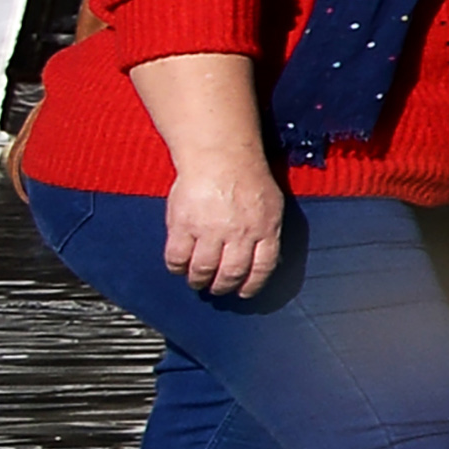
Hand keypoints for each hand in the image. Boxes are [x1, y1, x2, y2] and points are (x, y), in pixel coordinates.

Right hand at [164, 155, 289, 300]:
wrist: (220, 155)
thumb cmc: (248, 177)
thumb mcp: (272, 206)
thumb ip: (269, 233)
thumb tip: (267, 261)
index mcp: (265, 230)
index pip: (262, 269)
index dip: (252, 285)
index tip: (244, 293)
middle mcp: (239, 234)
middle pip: (232, 273)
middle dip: (223, 286)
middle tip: (217, 290)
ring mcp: (210, 230)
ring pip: (203, 269)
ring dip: (199, 280)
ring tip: (197, 282)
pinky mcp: (183, 224)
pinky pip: (177, 256)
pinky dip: (176, 267)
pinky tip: (178, 268)